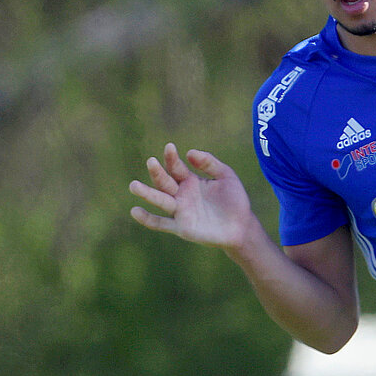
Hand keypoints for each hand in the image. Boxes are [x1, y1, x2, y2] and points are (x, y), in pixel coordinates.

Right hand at [130, 144, 256, 252]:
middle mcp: (181, 194)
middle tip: (151, 162)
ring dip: (146, 193)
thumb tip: (189, 152)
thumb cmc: (234, 200)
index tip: (170, 147)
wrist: (241, 227)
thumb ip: (209, 163)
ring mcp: (180, 211)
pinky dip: (147, 219)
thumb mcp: (226, 176)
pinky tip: (135, 212)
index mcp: (189, 180)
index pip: (176, 167)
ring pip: (159, 200)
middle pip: (164, 182)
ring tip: (133, 185)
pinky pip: (160, 223)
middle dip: (158, 172)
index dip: (172, 158)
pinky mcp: (181, 227)